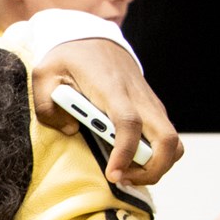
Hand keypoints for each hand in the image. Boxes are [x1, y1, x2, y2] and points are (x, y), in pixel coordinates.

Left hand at [31, 38, 180, 185]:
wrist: (94, 40)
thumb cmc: (68, 59)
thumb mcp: (44, 73)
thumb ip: (47, 104)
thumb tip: (69, 130)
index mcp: (112, 90)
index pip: (129, 123)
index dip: (125, 152)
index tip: (112, 174)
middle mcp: (139, 99)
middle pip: (168, 140)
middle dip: (152, 169)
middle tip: (121, 180)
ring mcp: (150, 105)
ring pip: (174, 143)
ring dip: (156, 167)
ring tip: (124, 175)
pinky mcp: (152, 111)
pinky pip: (165, 140)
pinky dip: (155, 158)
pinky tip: (129, 163)